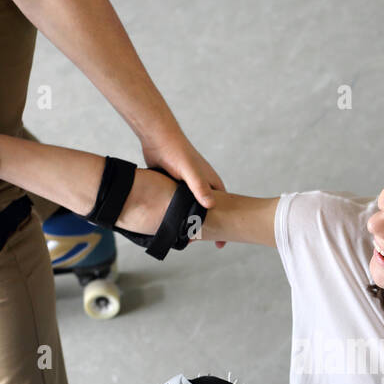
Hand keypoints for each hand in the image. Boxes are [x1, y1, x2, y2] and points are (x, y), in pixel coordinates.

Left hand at [140, 131, 226, 247]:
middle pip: (210, 212)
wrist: (158, 138)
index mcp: (211, 183)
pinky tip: (173, 225)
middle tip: (204, 245)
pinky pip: (181, 205)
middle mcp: (203, 185)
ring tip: (189, 240)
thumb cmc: (177, 152)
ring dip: (192, 222)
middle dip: (208, 228)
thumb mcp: (190, 172)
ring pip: (194, 210)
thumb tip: (210, 207)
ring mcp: (190, 186)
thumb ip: (200, 188)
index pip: (224, 209)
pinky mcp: (176, 186)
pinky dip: (180, 215)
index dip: (224, 227)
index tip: (221, 245)